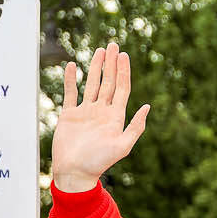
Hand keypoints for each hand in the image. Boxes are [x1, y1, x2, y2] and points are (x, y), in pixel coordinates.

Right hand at [51, 43, 148, 192]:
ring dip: (96, 67)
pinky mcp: (70, 115)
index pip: (122, 88)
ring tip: (99, 50)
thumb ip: (135, 127)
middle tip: (113, 45)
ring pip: (92, 84)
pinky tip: (74, 66)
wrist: (75, 172)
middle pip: (109, 82)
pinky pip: (71, 93)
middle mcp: (102, 111)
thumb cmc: (99, 162)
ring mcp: (86, 112)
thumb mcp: (122, 146)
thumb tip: (147, 106)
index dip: (124, 71)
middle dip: (111, 64)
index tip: (123, 55)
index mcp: (116, 117)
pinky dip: (72, 79)